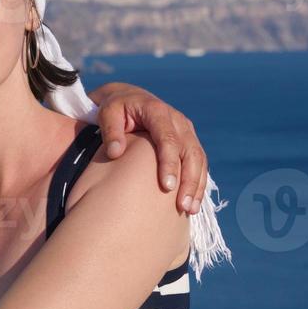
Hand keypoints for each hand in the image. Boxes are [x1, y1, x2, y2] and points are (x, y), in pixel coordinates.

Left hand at [89, 82, 206, 214]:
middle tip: (183, 206)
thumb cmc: (115, 109)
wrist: (129, 99)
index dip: (170, 163)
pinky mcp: (189, 140)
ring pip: (199, 159)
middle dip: (189, 180)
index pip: (168, 139)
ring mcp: (186, 130)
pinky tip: (193, 201)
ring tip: (189, 210)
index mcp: (157, 111)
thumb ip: (111, 131)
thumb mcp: (107, 113)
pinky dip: (198, 182)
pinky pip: (199, 162)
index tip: (167, 187)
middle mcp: (177, 120)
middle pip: (190, 152)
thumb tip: (115, 152)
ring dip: (197, 185)